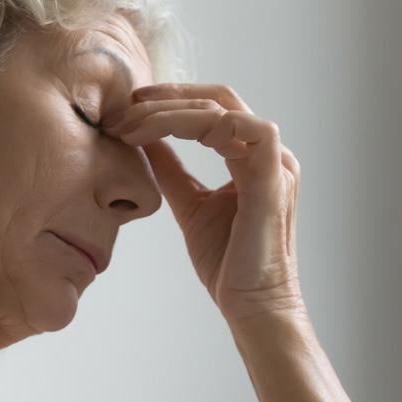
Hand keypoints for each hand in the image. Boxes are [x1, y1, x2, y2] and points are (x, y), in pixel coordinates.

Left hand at [104, 83, 304, 323]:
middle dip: (167, 98)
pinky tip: (171, 135)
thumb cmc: (227, 261)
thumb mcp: (190, 205)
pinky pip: (249, 131)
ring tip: (134, 127)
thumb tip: (146, 141)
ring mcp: (276, 164)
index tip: (128, 111)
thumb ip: (173, 171)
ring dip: (175, 111)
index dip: (170, 102)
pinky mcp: (276, 180)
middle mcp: (268, 155)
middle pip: (219, 99)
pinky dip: (209, 124)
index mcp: (251, 159)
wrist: (250, 303)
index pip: (212, 110)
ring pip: (226, 110)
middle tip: (124, 112)